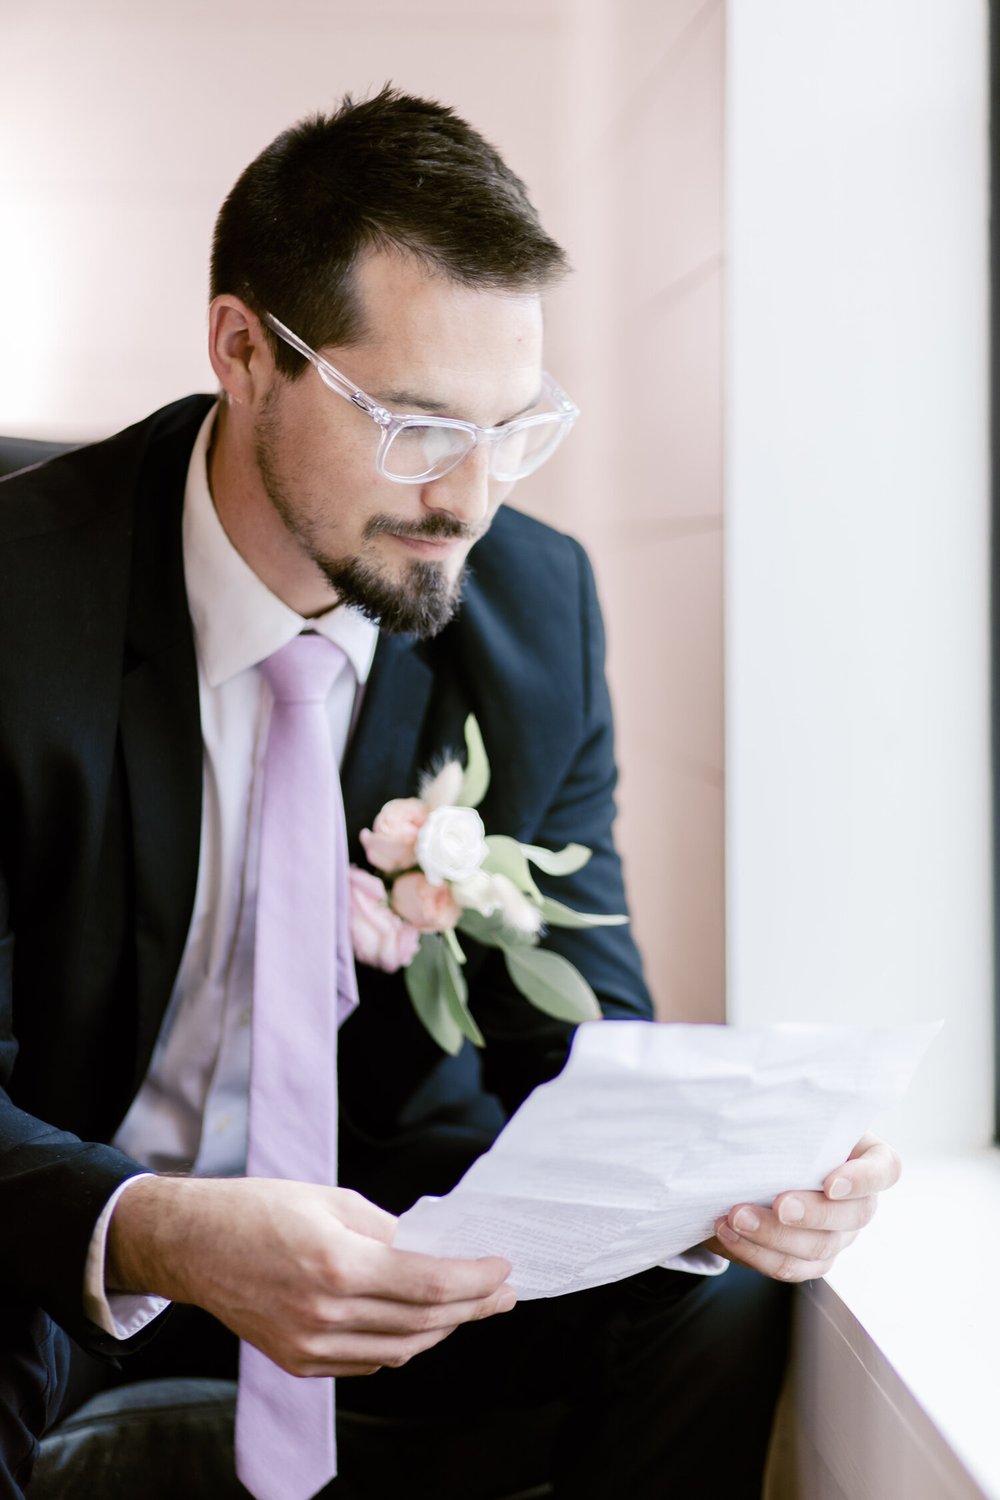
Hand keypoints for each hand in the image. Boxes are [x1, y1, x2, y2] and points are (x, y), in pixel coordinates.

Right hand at [107, 1175, 514, 1376]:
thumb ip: (387, 1230)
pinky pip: (367, 1360)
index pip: (429, 1285)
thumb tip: (431, 1249)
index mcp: (338, 1263)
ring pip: (400, 1349)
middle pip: (423, 1323)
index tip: (503, 1269)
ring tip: (470, 1306)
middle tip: (503, 1292)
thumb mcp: (333, 1200)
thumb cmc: (260, 1209)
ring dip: (442, 1329)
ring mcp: (310, 1345)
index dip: (475, 1280)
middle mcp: (326, 1313)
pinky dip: (401, 1343)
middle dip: (472, 1307)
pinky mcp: (298, 1361)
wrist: (193, 1244)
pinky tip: (419, 1323)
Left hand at [704, 1134, 900, 1282]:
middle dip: (812, 1213)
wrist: (759, 1162)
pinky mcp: (810, 1260)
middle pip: (853, 1216)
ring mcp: (839, 1236)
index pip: (886, 1169)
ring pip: (819, 1248)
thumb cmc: (783, 1131)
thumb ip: (790, 1118)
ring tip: (735, 1218)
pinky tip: (728, 1233)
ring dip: (774, 1236)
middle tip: (779, 1205)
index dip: (864, 1179)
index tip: (831, 1182)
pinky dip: (756, 1252)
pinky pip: (790, 1267)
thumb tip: (758, 1112)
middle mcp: (859, 1202)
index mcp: (865, 1158)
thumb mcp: (793, 1117)